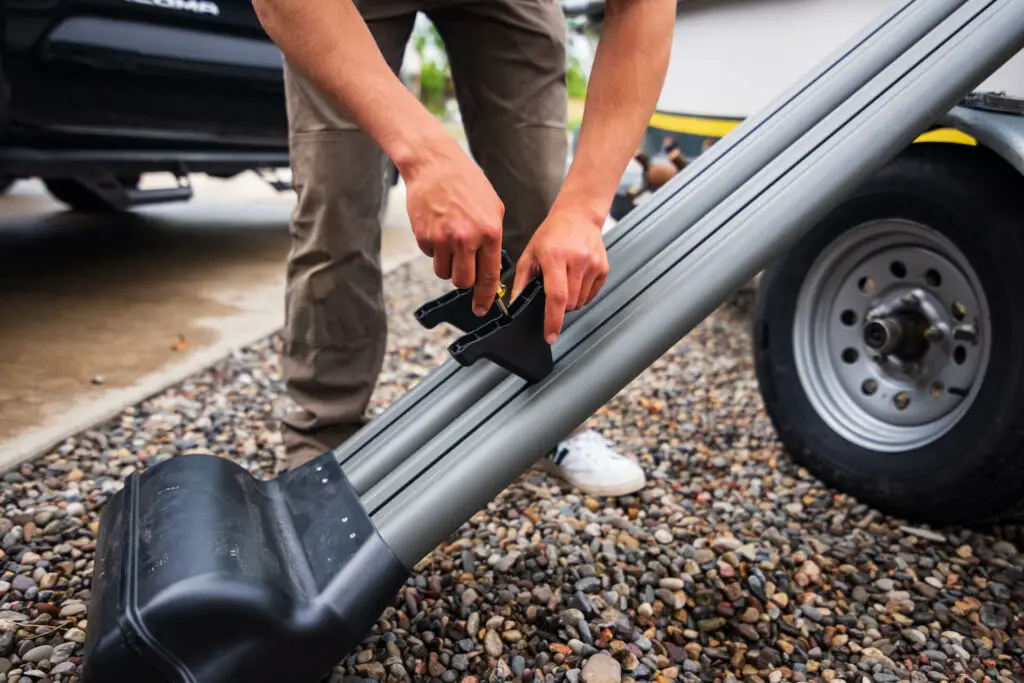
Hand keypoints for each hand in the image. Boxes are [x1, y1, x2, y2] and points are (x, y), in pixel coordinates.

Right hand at [404, 139, 504, 315]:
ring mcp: (443, 238)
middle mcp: (467, 238)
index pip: (489, 276)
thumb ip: (492, 239)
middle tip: (462, 266)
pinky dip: (433, 248)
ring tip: (450, 241)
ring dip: (447, 264)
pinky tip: (437, 227)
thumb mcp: (493, 208)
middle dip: (463, 279)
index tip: (482, 309)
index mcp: (489, 232)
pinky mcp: (424, 235)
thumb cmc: (467, 184)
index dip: (485, 297)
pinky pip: (430, 256)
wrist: (435, 164)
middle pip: (464, 281)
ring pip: (444, 273)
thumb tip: (491, 270)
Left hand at [511, 209, 608, 343]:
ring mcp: (593, 264)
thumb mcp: (530, 253)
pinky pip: (591, 294)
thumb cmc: (552, 233)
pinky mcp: (604, 268)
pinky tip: (576, 278)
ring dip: (571, 300)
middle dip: (559, 307)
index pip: (556, 296)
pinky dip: (582, 294)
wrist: (578, 215)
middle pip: (570, 303)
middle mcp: (577, 260)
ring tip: (565, 280)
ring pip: (581, 301)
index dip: (553, 320)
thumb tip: (515, 305)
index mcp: (555, 256)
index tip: (550, 335)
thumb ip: (521, 281)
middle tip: (552, 290)